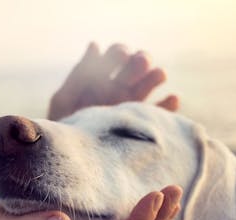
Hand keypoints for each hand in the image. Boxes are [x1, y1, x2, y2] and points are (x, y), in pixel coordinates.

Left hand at [48, 42, 178, 120]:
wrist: (72, 160)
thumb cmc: (63, 130)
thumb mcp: (65, 101)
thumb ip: (79, 75)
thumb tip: (95, 44)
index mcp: (100, 79)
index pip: (116, 56)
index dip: (120, 52)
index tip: (122, 55)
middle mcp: (119, 89)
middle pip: (136, 66)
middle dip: (140, 60)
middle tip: (140, 62)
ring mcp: (132, 106)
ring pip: (150, 84)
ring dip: (156, 76)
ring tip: (158, 75)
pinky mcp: (142, 125)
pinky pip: (161, 113)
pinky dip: (169, 105)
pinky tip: (172, 99)